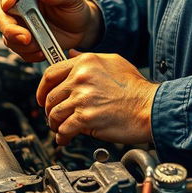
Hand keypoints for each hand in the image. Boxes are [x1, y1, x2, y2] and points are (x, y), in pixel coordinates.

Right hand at [0, 0, 101, 61]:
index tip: (8, 5)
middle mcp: (20, 8)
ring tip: (39, 46)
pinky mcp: (25, 43)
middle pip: (2, 17)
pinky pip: (19, 51)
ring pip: (8, 37)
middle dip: (9, 29)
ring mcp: (21, 27)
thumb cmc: (74, 7)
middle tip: (25, 37)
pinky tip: (42, 51)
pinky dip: (29, 54)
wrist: (82, 27)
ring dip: (21, 45)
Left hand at [37, 50, 159, 145]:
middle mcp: (82, 77)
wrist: (149, 107)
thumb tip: (70, 55)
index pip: (51, 73)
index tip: (42, 97)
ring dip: (55, 125)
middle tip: (55, 116)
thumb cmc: (135, 87)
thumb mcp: (113, 62)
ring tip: (62, 128)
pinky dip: (62, 137)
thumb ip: (88, 59)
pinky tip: (67, 137)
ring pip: (54, 114)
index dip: (42, 88)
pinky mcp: (85, 118)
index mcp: (86, 62)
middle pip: (50, 96)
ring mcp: (83, 97)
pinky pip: (63, 130)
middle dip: (50, 110)